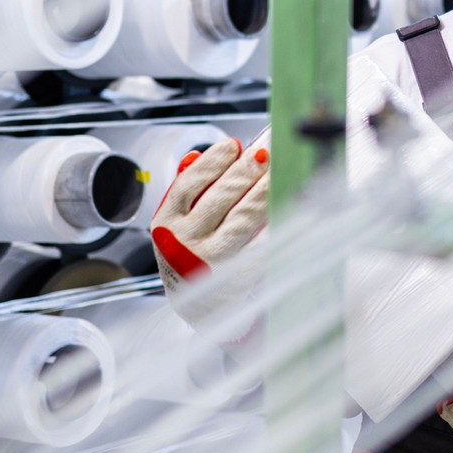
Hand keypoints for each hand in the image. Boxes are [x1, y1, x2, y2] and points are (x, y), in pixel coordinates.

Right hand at [149, 132, 268, 333]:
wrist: (198, 308)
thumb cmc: (190, 254)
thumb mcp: (176, 224)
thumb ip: (184, 190)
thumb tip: (196, 155)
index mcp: (166, 223)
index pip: (189, 184)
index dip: (213, 162)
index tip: (233, 145)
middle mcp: (184, 242)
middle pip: (221, 196)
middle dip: (246, 169)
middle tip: (266, 149)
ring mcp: (211, 260)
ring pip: (244, 216)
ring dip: (264, 189)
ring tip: (279, 169)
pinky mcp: (238, 276)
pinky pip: (261, 243)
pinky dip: (274, 221)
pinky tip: (287, 202)